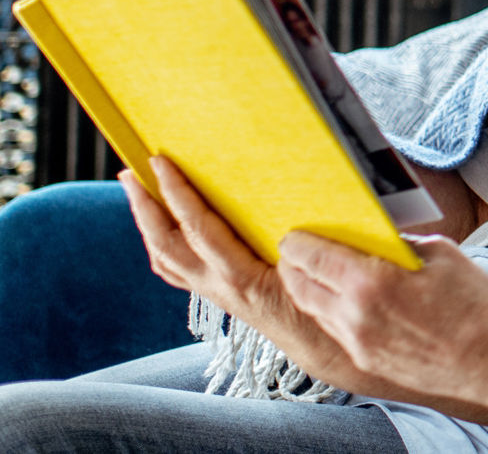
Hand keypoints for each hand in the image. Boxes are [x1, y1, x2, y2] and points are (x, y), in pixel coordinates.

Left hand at [119, 157, 380, 392]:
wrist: (328, 353)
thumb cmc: (328, 310)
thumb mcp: (319, 270)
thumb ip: (305, 244)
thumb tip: (301, 202)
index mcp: (241, 278)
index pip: (198, 228)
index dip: (176, 193)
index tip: (161, 161)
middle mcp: (220, 288)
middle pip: (164, 245)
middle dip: (144, 207)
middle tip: (131, 172)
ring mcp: (217, 294)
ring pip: (165, 260)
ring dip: (148, 225)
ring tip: (139, 193)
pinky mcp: (222, 296)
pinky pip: (179, 271)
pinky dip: (165, 246)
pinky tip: (167, 229)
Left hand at [277, 231, 487, 402]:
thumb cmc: (473, 305)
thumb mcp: (441, 253)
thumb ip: (402, 242)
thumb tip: (381, 236)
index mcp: (370, 282)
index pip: (312, 257)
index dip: (297, 242)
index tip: (293, 234)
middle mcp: (354, 315)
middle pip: (301, 286)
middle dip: (291, 265)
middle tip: (293, 252)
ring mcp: (358, 342)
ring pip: (314, 311)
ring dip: (305, 290)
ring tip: (310, 274)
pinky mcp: (367, 360)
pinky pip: (334, 330)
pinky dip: (328, 311)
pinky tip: (339, 300)